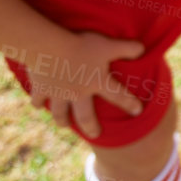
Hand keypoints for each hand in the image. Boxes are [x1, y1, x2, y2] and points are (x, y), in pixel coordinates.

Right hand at [26, 31, 146, 138]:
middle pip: (85, 116)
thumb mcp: (107, 45)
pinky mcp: (41, 89)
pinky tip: (37, 105)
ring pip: (60, 113)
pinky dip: (37, 103)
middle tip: (95, 135)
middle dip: (91, 126)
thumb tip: (143, 49)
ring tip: (65, 125)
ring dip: (63, 120)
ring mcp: (58, 94)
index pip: (118, 96)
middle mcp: (78, 93)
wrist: (50, 48)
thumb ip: (126, 48)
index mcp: (97, 82)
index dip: (129, 103)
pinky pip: (38, 100)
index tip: (138, 112)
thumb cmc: (81, 45)